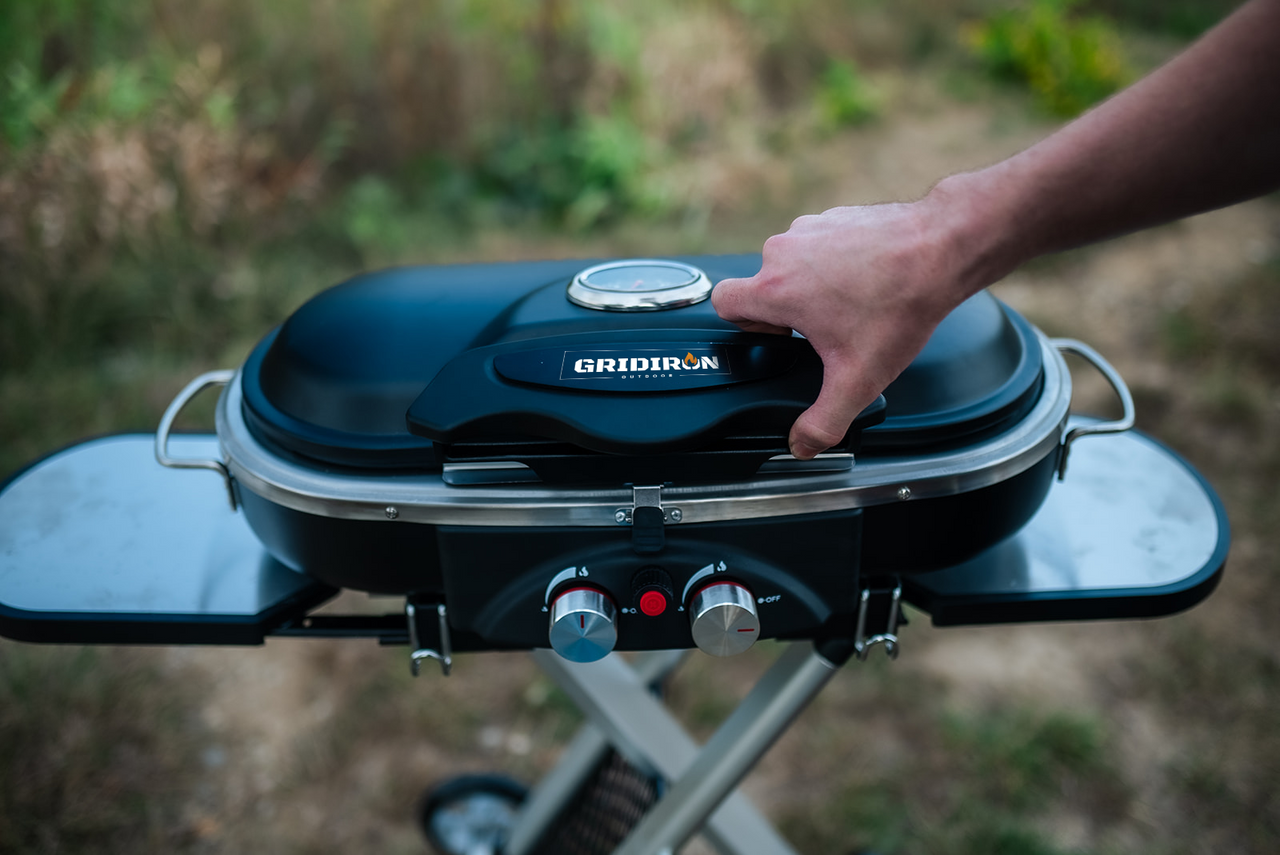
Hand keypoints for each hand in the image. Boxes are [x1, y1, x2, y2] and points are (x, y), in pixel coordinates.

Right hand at [712, 199, 980, 457]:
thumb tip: (801, 445)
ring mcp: (808, 227)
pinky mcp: (833, 216)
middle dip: (788, 310)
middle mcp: (783, 251)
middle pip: (761, 287)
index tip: (778, 336)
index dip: (745, 326)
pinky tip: (866, 280)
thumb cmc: (898, 306)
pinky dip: (834, 261)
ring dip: (810, 284)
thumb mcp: (857, 380)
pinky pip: (817, 244)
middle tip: (826, 329)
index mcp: (775, 288)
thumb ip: (823, 421)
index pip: (723, 302)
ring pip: (791, 264)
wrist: (940, 250)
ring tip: (851, 305)